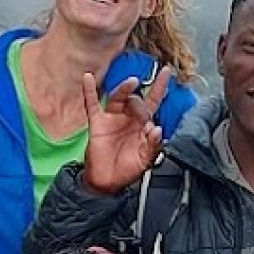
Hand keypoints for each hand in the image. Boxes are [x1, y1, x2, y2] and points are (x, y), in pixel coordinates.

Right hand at [80, 70, 169, 194]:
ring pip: (118, 98)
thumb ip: (153, 145)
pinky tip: (88, 78)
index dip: (160, 87)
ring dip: (124, 89)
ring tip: (131, 83)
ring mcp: (112, 118)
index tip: (166, 71)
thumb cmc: (127, 170)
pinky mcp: (97, 123)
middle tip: (142, 116)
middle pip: (136, 100)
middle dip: (141, 104)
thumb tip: (158, 130)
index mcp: (143, 124)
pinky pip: (92, 104)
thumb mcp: (145, 160)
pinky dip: (89, 91)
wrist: (107, 182)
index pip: (153, 102)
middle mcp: (128, 118)